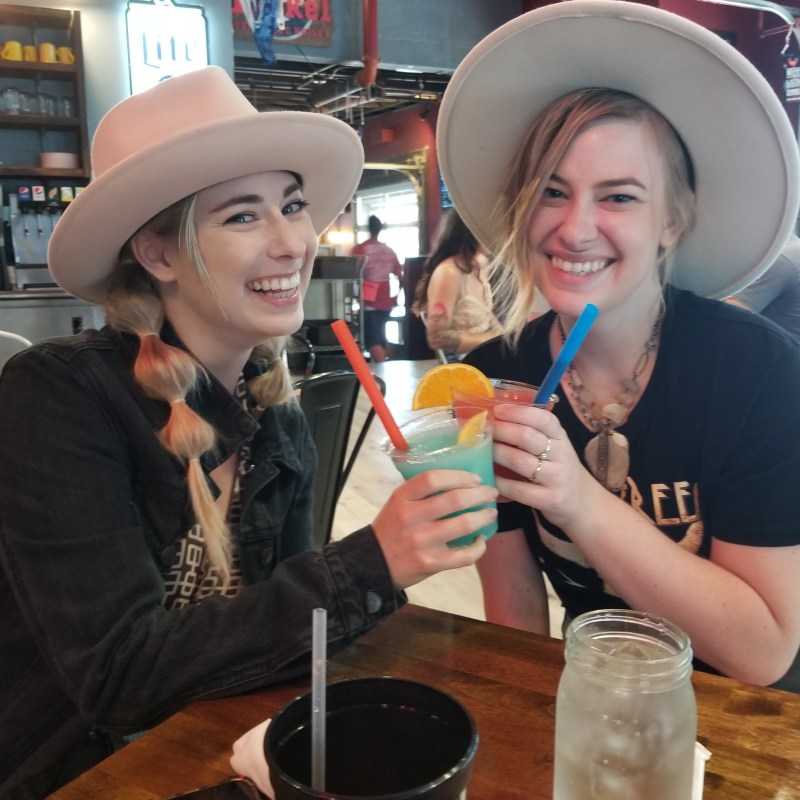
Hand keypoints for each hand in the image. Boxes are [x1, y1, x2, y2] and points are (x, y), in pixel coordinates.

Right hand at [371, 470, 495, 587]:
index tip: (475, 479)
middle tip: (491, 493)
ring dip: (484, 517)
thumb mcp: (397, 503)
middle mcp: (411, 518)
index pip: (433, 479)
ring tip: (491, 513)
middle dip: (480, 495)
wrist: (372, 564)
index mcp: (402, 498)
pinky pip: (463, 555)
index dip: (459, 476)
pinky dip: (478, 548)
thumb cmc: (391, 530)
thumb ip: (421, 493)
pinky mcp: (430, 563)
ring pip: (463, 525)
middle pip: (454, 500)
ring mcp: (421, 542)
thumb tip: (459, 483)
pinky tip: (481, 541)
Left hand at [490, 403, 599, 529]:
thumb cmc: (558, 469)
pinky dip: (500, 481)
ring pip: (519, 461)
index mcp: (561, 437)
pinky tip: (491, 476)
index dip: (518, 412)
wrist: (582, 503)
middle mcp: (561, 455)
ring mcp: (557, 478)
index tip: (498, 410)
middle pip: (527, 437)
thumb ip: (533, 432)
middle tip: (485, 430)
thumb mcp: (554, 447)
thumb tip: (498, 417)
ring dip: (496, 453)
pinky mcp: (550, 499)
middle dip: (501, 430)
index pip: (543, 418)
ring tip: (483, 450)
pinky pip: (517, 489)